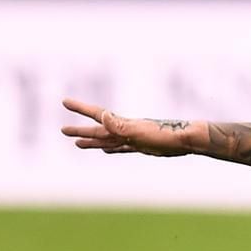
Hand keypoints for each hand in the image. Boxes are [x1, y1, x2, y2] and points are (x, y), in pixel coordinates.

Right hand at [60, 99, 205, 157]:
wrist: (188, 140)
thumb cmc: (167, 135)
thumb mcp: (141, 131)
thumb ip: (121, 125)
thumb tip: (103, 116)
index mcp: (124, 124)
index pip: (97, 115)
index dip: (80, 108)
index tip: (65, 101)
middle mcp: (126, 130)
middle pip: (98, 130)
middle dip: (80, 130)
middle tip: (62, 129)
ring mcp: (133, 139)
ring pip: (107, 140)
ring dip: (92, 141)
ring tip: (77, 143)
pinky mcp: (142, 147)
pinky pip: (122, 148)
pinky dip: (111, 148)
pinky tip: (106, 150)